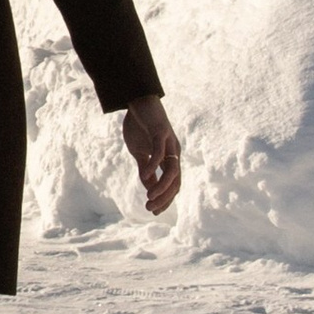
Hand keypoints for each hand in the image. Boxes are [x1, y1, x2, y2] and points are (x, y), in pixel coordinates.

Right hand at [122, 97, 182, 215]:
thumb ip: (145, 168)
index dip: (165, 200)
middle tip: (150, 208)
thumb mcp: (139, 152)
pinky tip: (145, 175)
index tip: (153, 212)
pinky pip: (160, 152)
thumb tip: (148, 187)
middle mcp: (174, 152)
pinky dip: (153, 165)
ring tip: (149, 197)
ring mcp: (169, 142)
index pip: (173, 185)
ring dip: (162, 187)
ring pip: (172, 171)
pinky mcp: (161, 132)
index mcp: (170, 158)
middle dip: (164, 198)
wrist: (137, 100)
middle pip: (176, 182)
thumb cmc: (140, 126)